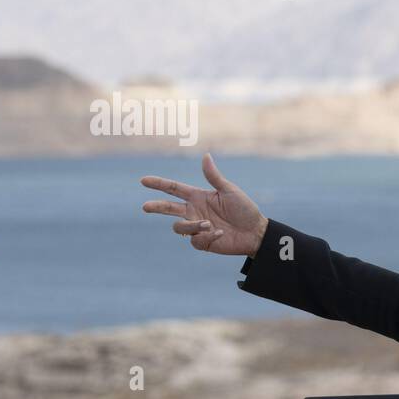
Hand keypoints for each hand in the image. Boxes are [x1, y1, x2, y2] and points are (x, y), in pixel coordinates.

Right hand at [140, 152, 267, 256]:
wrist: (255, 232)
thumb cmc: (244, 209)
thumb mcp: (229, 191)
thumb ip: (214, 177)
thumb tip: (206, 156)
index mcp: (198, 197)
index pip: (174, 189)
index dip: (159, 184)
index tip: (144, 180)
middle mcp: (194, 211)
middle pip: (168, 209)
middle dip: (156, 207)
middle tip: (145, 206)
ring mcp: (197, 227)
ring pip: (180, 227)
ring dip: (192, 225)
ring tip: (209, 224)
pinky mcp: (203, 242)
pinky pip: (195, 240)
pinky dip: (207, 236)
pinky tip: (220, 233)